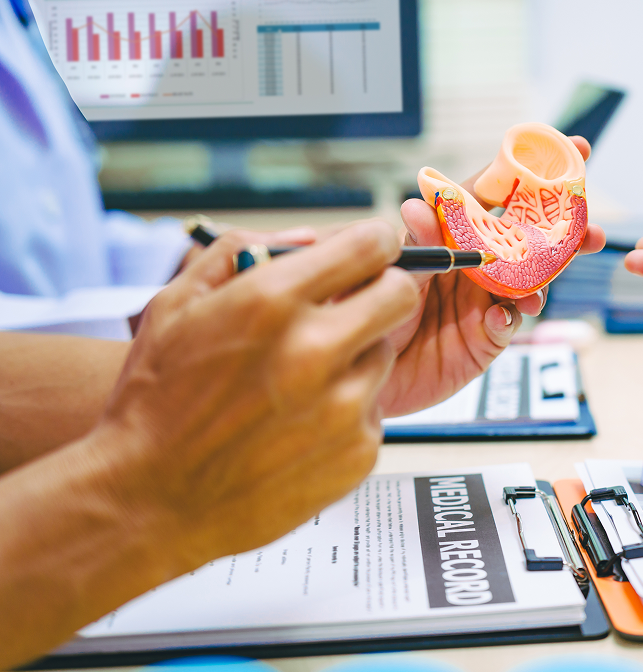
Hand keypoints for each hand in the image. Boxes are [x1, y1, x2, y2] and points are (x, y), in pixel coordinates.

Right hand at [92, 220, 419, 564]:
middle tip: (356, 307)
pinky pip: (375, 411)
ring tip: (302, 381)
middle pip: (400, 297)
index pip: (370, 247)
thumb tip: (307, 237)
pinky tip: (300, 425)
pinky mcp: (357, 453)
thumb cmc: (158, 402)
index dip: (376, 244)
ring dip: (356, 358)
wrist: (150, 498)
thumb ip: (244, 251)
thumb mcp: (177, 303)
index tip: (374, 251)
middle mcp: (314, 351)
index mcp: (272, 303)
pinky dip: (348, 412)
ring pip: (384, 356)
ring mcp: (341, 407)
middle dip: (383, 293)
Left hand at [376, 136, 605, 416]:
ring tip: (543, 285)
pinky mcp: (484, 339)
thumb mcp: (384, 272)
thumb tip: (418, 206)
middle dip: (567, 230)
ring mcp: (483, 299)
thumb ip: (412, 244)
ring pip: (530, 280)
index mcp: (450, 233)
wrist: (354, 372)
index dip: (531, 171)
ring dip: (547, 278)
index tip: (572, 149)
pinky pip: (507, 323)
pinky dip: (509, 317)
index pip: (494, 193)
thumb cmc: (361, 313)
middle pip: (528, 237)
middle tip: (593, 230)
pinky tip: (499, 316)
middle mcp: (473, 262)